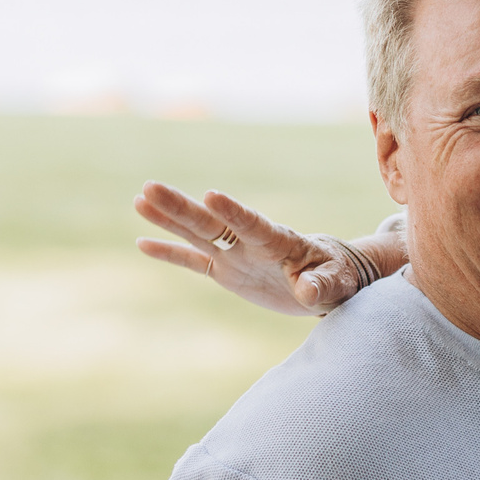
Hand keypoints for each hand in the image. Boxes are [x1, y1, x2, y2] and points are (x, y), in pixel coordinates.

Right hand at [134, 183, 395, 315]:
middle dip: (182, 207)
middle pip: (212, 222)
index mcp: (279, 241)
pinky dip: (170, 252)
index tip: (210, 195)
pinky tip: (142, 243)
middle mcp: (250, 243)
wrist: (330, 279)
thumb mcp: (336, 285)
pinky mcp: (227, 271)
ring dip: (169, 219)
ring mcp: (236, 255)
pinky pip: (194, 261)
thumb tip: (306, 292)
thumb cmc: (339, 277)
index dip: (233, 212)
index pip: (253, 225)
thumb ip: (321, 286)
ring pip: (197, 234)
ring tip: (140, 199)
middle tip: (151, 187)